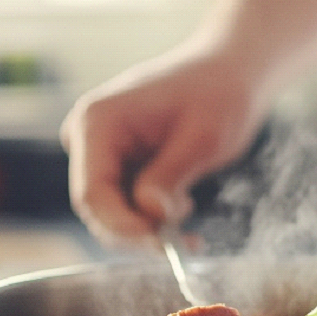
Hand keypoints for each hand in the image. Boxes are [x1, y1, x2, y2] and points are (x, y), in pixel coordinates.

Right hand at [60, 48, 271, 247]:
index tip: (161, 244)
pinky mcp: (117, 162)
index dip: (122, 227)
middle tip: (184, 242)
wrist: (228, 71)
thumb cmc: (218, 94)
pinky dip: (153, 216)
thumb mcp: (203, 138)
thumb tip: (150, 215)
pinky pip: (125, 203)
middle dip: (138, 231)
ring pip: (112, 210)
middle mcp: (87, 135)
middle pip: (98, 208)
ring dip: (149, 226)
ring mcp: (100, 150)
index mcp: (98, 122)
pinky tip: (184, 206)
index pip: (92, 194)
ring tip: (189, 210)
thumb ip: (171, 176)